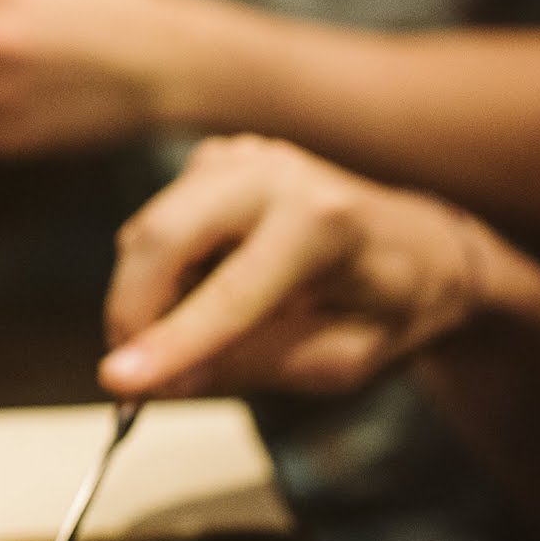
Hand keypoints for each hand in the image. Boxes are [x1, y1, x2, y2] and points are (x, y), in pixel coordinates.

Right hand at [100, 136, 488, 398]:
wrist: (421, 247)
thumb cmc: (392, 308)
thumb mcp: (339, 361)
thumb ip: (254, 364)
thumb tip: (165, 379)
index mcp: (325, 223)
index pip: (229, 294)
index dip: (170, 342)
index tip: (118, 383)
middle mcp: (275, 174)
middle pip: (162, 237)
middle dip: (132, 313)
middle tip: (138, 377)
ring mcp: (240, 158)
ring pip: (148, 233)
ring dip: (149, 298)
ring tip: (196, 338)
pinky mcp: (215, 161)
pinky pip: (158, 224)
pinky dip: (163, 272)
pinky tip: (207, 292)